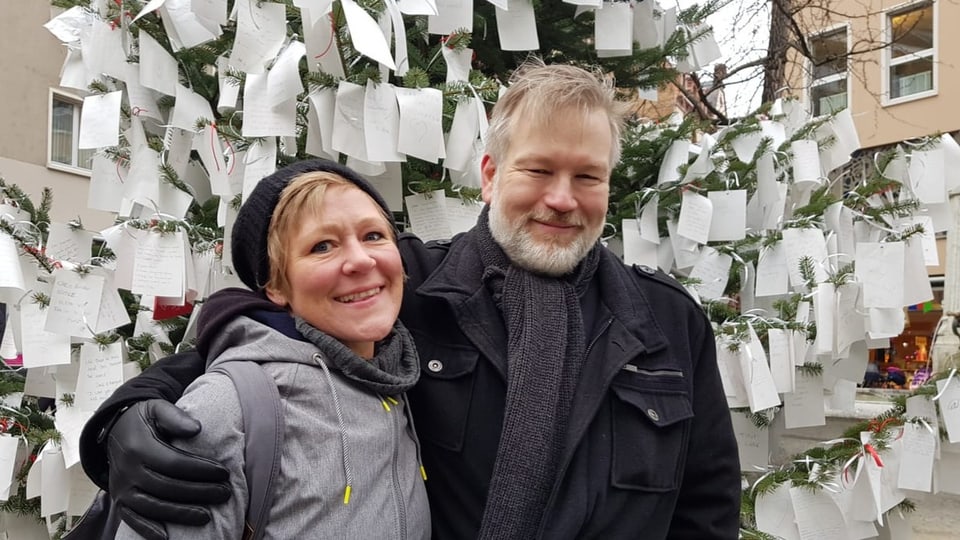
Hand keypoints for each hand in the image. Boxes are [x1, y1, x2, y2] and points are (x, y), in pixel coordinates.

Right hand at [107, 399, 230, 539]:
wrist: (113, 430)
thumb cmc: (144, 419)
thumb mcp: (156, 408)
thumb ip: (176, 416)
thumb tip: (196, 428)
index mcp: (139, 446)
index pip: (174, 463)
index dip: (201, 469)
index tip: (224, 473)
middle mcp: (128, 469)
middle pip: (166, 486)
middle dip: (198, 492)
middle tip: (224, 493)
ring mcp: (122, 487)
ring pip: (152, 506)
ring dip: (180, 514)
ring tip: (207, 516)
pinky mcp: (119, 500)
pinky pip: (132, 519)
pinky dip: (147, 530)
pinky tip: (167, 537)